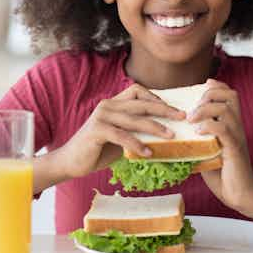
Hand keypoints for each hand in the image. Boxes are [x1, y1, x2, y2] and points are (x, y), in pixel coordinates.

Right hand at [54, 83, 185, 179]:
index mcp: (113, 103)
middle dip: (164, 109)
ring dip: (155, 127)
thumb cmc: (97, 150)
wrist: (70, 162)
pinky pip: (122, 135)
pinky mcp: (97, 130)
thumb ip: (135, 131)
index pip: (137, 91)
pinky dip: (137, 144)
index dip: (156, 97)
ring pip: (135, 119)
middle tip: (181, 117)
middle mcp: (108, 105)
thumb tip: (164, 134)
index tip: (172, 109)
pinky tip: (148, 153)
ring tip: (170, 136)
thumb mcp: (120, 137)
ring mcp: (102, 116)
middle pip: (141, 103)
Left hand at [187, 79, 252, 211]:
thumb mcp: (207, 151)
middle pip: (231, 95)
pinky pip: (224, 130)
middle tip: (194, 109)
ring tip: (191, 120)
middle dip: (210, 94)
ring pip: (226, 109)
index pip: (230, 95)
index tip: (204, 85)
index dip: (218, 86)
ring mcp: (237, 137)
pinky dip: (209, 126)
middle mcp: (237, 127)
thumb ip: (198, 139)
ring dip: (205, 110)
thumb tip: (176, 133)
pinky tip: (198, 132)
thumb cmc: (223, 175)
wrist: (240, 195)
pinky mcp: (234, 150)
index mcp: (232, 125)